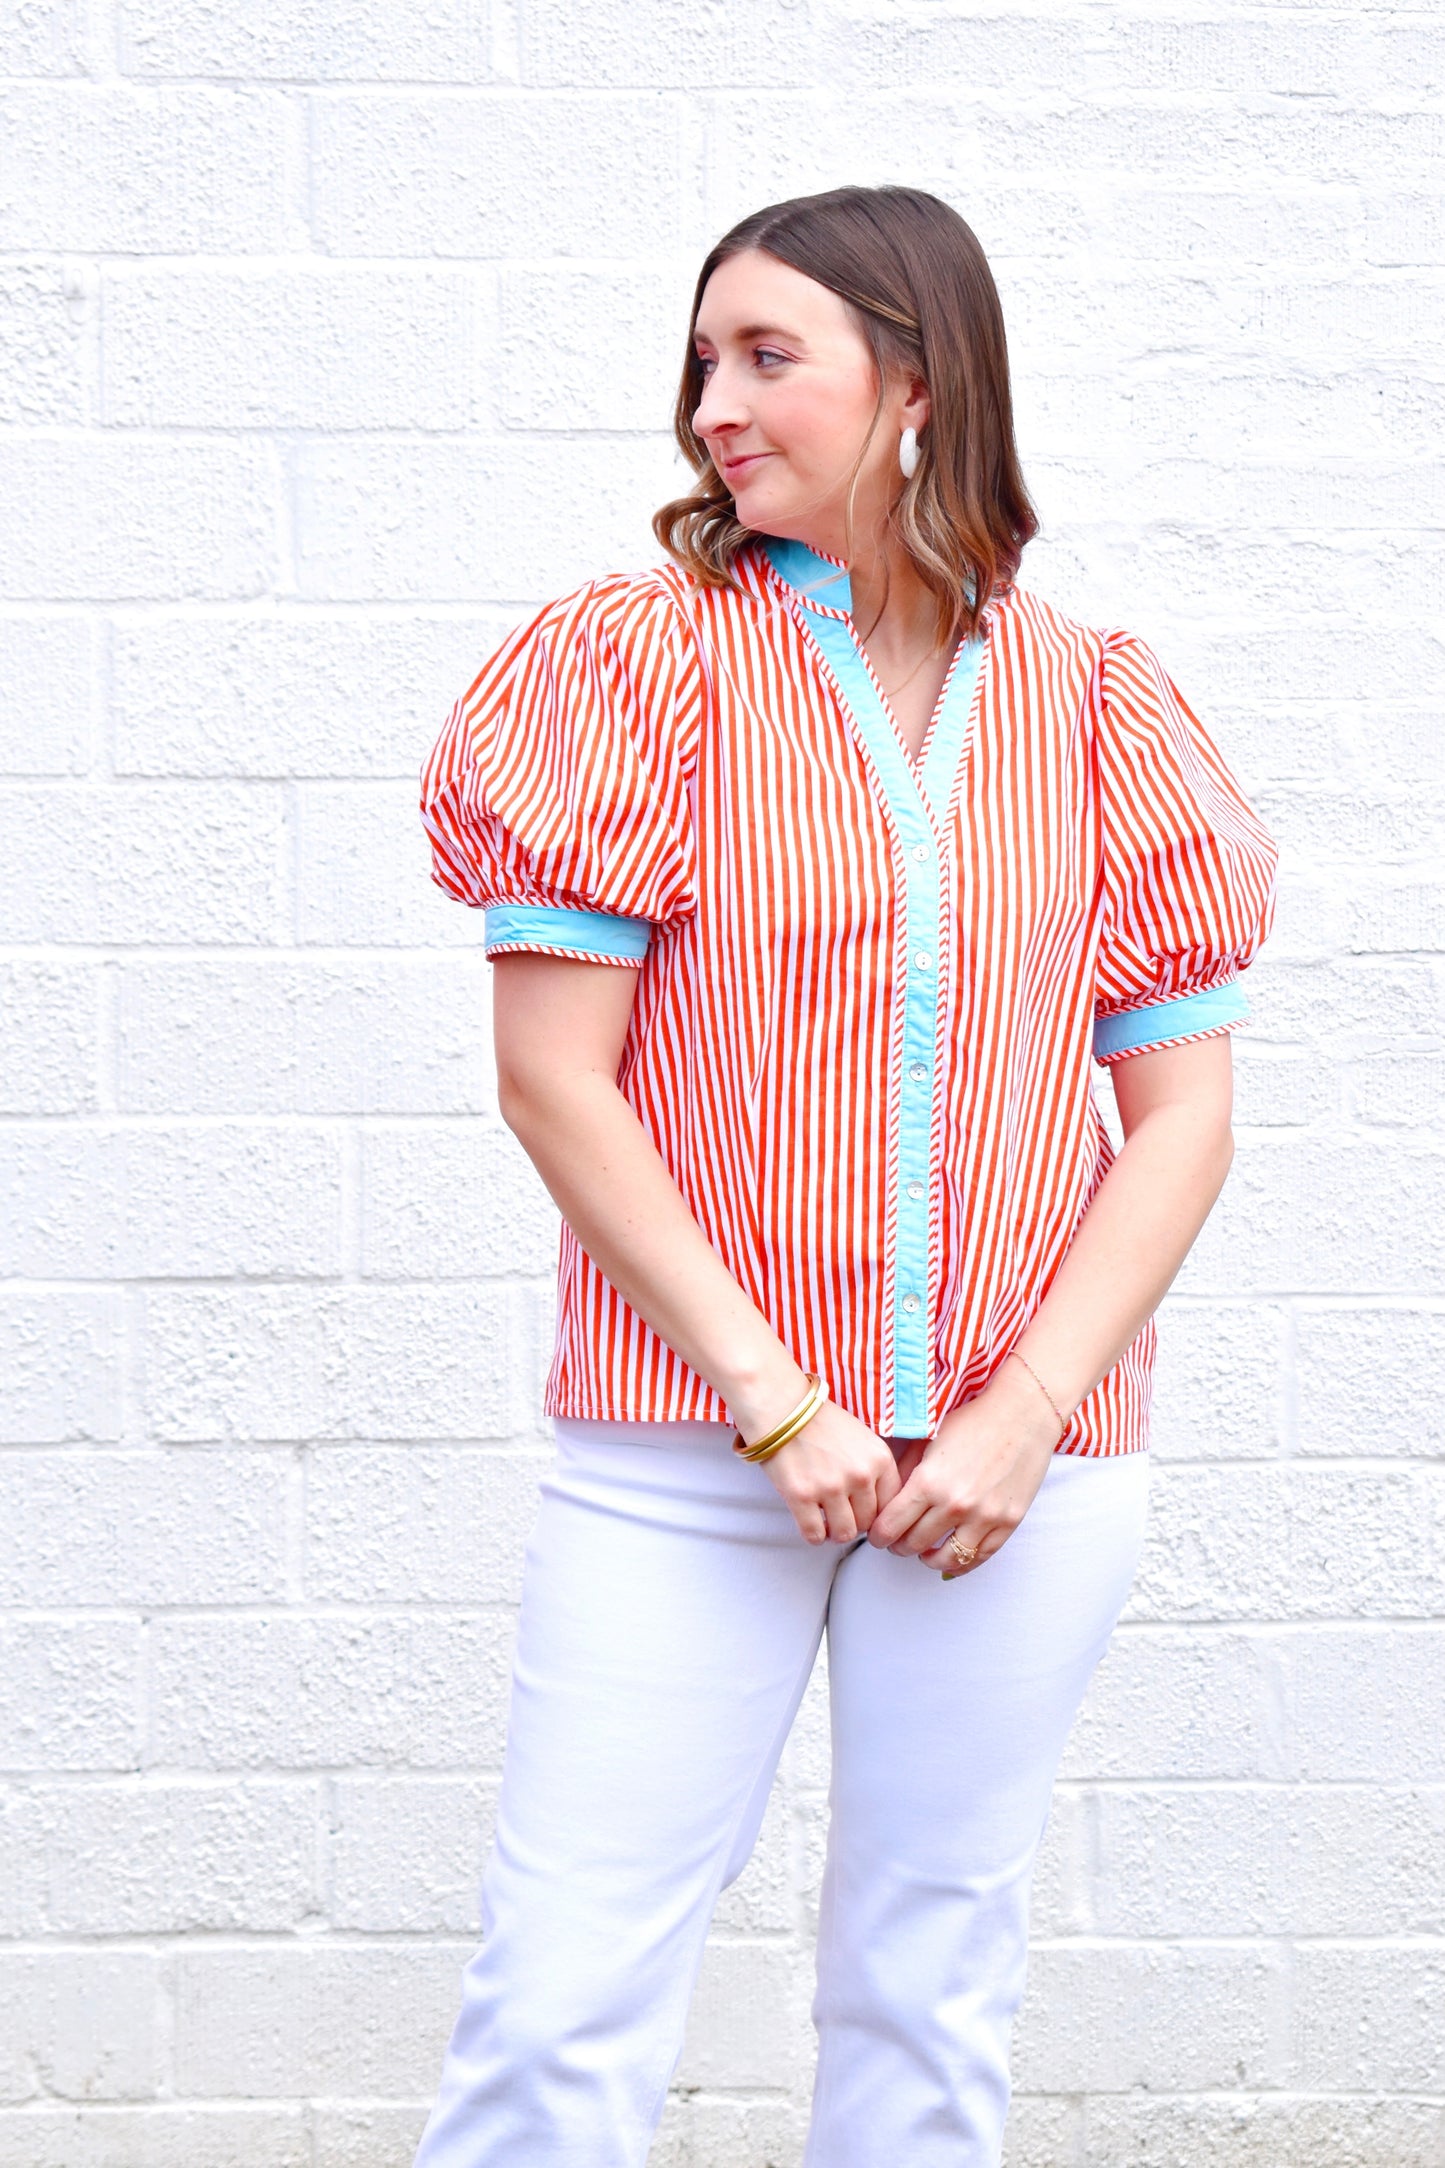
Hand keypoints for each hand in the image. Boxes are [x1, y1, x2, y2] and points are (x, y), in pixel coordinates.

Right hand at [761, 1399, 901, 1545]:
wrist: (781, 1406)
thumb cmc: (819, 1420)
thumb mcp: (862, 1437)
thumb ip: (874, 1468)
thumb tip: (878, 1505)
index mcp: (879, 1459)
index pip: (892, 1505)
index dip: (879, 1513)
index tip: (867, 1514)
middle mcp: (860, 1475)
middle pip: (869, 1523)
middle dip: (856, 1522)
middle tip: (843, 1515)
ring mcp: (831, 1487)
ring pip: (845, 1533)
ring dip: (835, 1532)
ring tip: (827, 1520)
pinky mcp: (802, 1496)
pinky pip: (814, 1535)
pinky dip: (813, 1534)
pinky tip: (810, 1521)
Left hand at [867, 1359, 1062, 1574]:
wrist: (1022, 1413)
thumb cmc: (972, 1420)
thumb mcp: (928, 1439)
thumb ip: (906, 1471)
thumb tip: (887, 1500)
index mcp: (929, 1482)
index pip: (891, 1526)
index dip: (878, 1535)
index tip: (877, 1536)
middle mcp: (955, 1504)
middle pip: (914, 1544)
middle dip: (899, 1546)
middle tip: (896, 1542)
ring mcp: (985, 1516)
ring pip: (946, 1559)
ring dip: (929, 1559)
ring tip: (924, 1553)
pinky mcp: (1009, 1522)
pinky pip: (980, 1557)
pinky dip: (961, 1564)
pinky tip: (951, 1558)